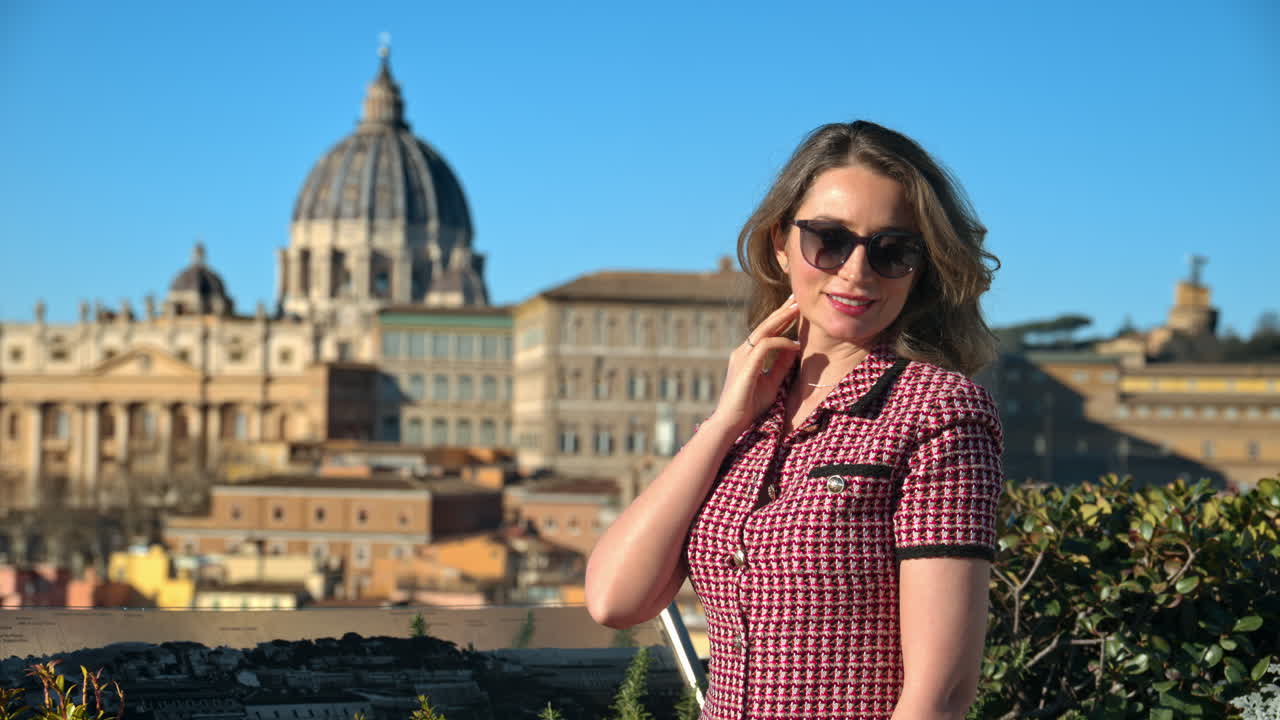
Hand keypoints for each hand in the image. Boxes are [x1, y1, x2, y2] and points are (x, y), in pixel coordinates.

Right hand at [707, 295, 800, 436]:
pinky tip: (795, 345)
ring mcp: (742, 356)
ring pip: (764, 330)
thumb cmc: (749, 405)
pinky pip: (766, 346)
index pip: (765, 331)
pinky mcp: (746, 364)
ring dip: (782, 319)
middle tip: (796, 298)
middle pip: (764, 325)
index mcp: (747, 355)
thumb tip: (794, 349)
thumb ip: (781, 365)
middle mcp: (743, 351)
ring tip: (798, 310)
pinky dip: (782, 343)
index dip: (780, 319)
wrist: (731, 422)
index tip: (794, 308)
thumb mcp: (771, 382)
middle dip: (781, 310)